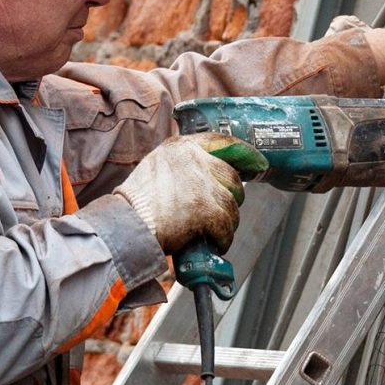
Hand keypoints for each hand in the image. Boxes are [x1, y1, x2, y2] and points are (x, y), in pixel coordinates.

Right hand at [114, 133, 268, 254]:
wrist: (125, 226)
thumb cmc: (136, 205)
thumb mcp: (157, 168)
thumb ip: (183, 167)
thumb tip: (211, 178)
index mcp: (181, 147)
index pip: (223, 141)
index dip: (245, 154)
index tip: (259, 164)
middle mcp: (194, 160)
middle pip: (232, 178)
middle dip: (231, 198)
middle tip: (219, 213)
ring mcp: (202, 184)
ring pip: (232, 205)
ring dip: (226, 222)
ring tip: (211, 232)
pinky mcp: (206, 209)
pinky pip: (226, 227)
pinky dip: (223, 239)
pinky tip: (213, 243)